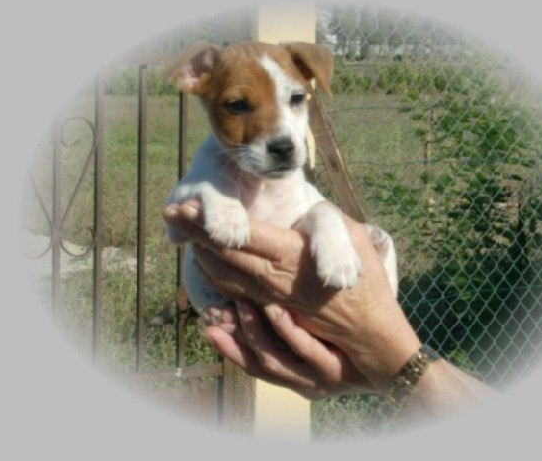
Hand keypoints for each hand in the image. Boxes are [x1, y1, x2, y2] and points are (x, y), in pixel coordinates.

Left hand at [163, 200, 420, 390]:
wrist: (371, 335)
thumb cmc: (367, 282)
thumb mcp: (353, 237)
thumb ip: (322, 223)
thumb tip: (294, 217)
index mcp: (290, 254)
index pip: (239, 235)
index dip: (208, 222)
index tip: (183, 206)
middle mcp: (272, 278)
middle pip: (222, 254)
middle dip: (194, 232)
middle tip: (170, 212)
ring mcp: (268, 298)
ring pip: (223, 275)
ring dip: (200, 253)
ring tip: (182, 234)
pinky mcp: (271, 311)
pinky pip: (233, 294)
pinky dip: (212, 278)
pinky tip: (204, 267)